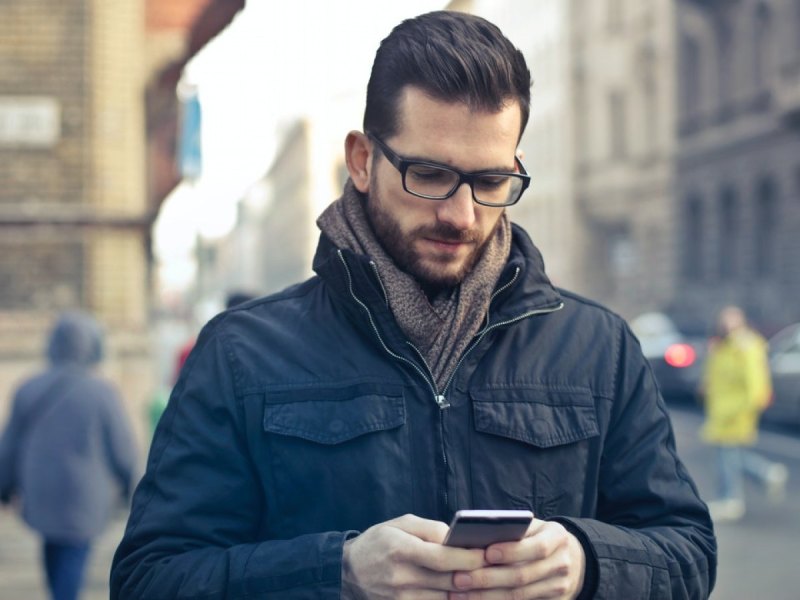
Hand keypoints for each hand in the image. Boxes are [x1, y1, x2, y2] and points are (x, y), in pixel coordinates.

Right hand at [341, 513, 485, 599]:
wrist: (349, 571)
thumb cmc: (379, 541)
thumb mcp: (400, 524)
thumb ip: (430, 529)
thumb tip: (457, 538)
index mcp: (401, 549)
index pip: (443, 558)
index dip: (469, 558)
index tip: (487, 554)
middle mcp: (401, 577)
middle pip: (449, 581)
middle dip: (474, 575)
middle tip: (493, 568)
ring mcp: (401, 599)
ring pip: (446, 599)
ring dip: (466, 591)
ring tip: (481, 580)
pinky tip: (460, 592)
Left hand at [448, 519, 585, 599]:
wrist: (570, 558)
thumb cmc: (538, 536)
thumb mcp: (531, 527)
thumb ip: (511, 530)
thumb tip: (474, 539)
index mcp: (557, 537)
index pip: (536, 547)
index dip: (511, 551)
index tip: (486, 553)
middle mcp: (562, 564)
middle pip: (522, 576)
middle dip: (487, 579)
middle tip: (459, 579)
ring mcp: (559, 587)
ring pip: (519, 596)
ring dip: (486, 596)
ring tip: (459, 594)